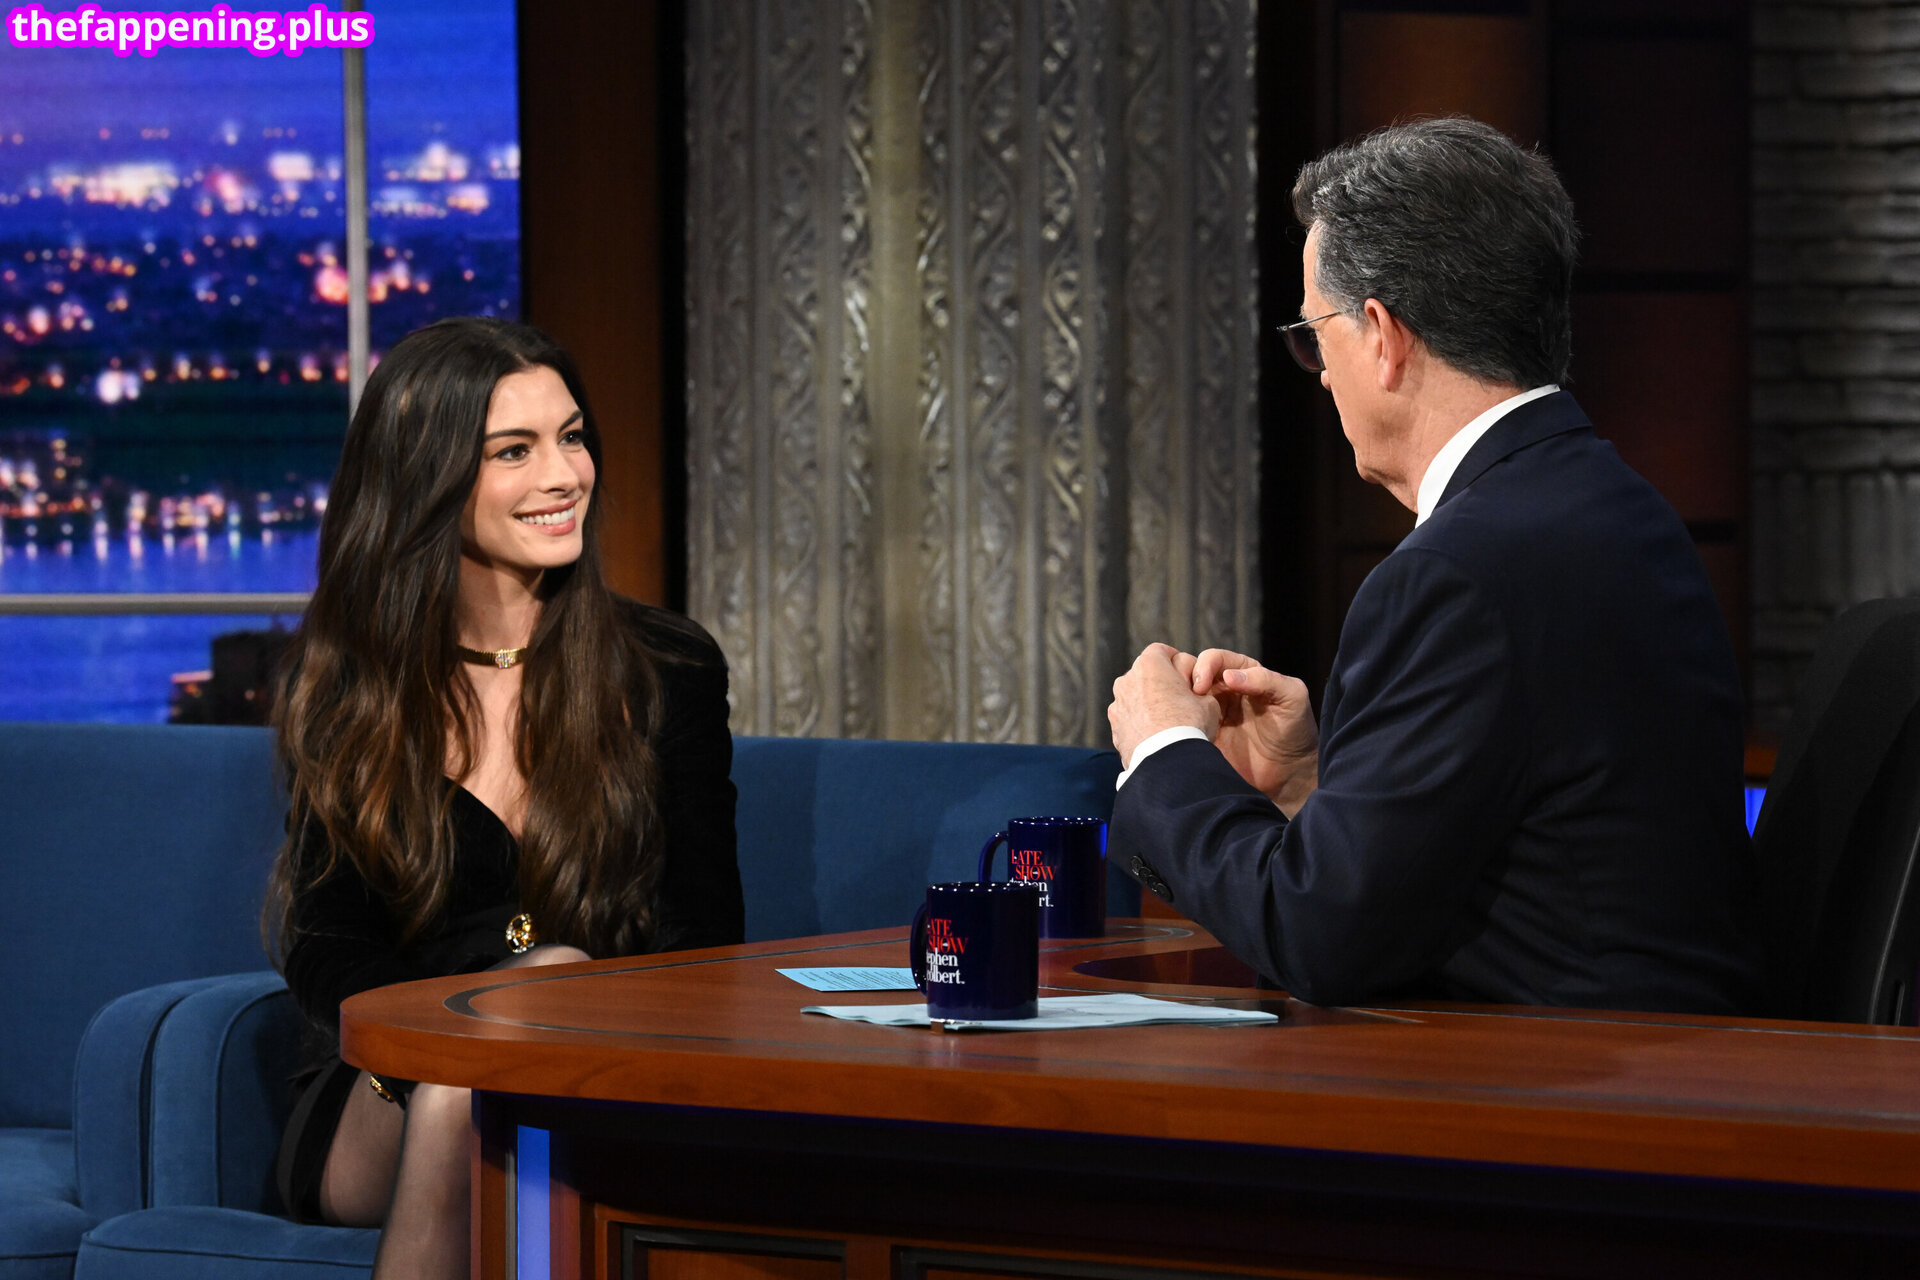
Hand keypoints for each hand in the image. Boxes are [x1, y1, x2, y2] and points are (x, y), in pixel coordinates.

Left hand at [1108, 643, 1220, 767]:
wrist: (1167, 760)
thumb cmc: (1190, 724)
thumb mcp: (1208, 700)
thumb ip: (1198, 690)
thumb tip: (1194, 695)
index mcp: (1149, 665)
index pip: (1161, 651)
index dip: (1177, 661)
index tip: (1187, 676)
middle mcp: (1127, 680)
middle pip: (1146, 674)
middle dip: (1161, 684)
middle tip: (1179, 699)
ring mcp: (1117, 704)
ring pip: (1135, 698)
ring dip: (1148, 704)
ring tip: (1168, 722)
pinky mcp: (1114, 727)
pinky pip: (1130, 719)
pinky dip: (1140, 723)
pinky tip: (1156, 736)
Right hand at [1190, 649, 1319, 815]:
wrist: (1289, 773)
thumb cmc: (1295, 731)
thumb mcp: (1292, 697)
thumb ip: (1266, 679)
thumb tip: (1228, 676)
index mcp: (1245, 674)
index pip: (1217, 659)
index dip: (1205, 665)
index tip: (1202, 684)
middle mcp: (1224, 690)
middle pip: (1194, 673)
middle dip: (1185, 679)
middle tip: (1185, 697)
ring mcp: (1210, 712)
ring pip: (1183, 695)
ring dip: (1176, 699)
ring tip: (1176, 711)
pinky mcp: (1202, 733)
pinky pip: (1183, 721)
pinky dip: (1176, 721)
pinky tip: (1177, 727)